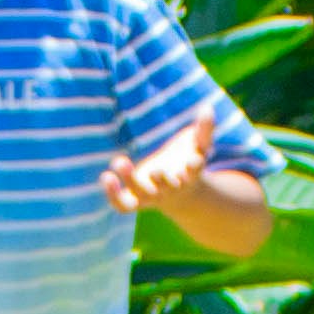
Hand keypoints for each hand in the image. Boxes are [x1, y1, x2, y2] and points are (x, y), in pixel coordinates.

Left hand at [101, 99, 228, 217]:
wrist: (178, 194)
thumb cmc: (187, 162)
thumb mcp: (198, 145)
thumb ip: (205, 129)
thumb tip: (207, 107)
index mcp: (190, 174)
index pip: (194, 172)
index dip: (193, 167)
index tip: (192, 160)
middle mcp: (171, 188)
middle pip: (166, 187)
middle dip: (161, 180)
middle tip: (155, 170)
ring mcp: (152, 196)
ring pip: (142, 194)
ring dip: (130, 180)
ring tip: (119, 161)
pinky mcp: (136, 200)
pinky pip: (124, 205)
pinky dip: (113, 196)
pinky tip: (106, 176)